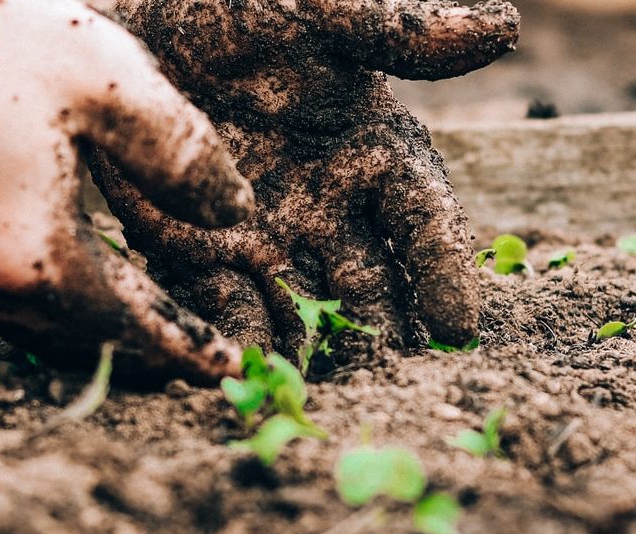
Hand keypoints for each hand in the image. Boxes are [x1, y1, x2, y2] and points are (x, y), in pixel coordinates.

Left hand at [90, 0, 518, 363]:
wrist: (126, 19)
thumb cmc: (232, 6)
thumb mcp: (320, 9)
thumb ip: (402, 31)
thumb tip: (509, 24)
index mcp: (373, 149)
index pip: (424, 218)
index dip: (444, 269)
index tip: (459, 325)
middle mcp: (329, 204)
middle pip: (374, 282)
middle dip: (389, 332)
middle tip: (401, 381)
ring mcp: (266, 234)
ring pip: (306, 307)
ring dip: (320, 350)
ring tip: (332, 393)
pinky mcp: (199, 251)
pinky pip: (226, 306)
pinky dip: (240, 339)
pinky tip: (250, 371)